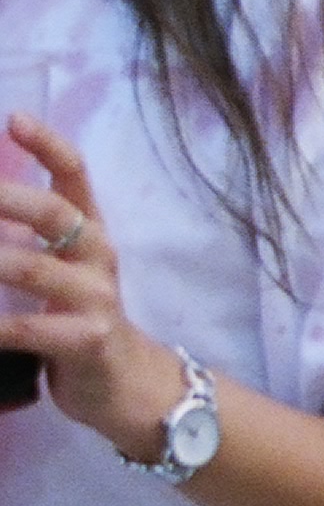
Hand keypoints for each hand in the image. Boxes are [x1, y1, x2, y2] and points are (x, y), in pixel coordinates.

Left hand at [0, 116, 192, 462]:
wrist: (128, 386)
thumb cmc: (82, 320)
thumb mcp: (65, 271)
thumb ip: (32, 239)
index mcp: (92, 233)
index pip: (76, 176)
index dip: (48, 146)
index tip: (14, 120)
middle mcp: (98, 256)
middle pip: (54, 213)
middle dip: (3, 198)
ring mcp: (95, 299)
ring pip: (32, 268)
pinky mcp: (86, 340)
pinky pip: (27, 329)